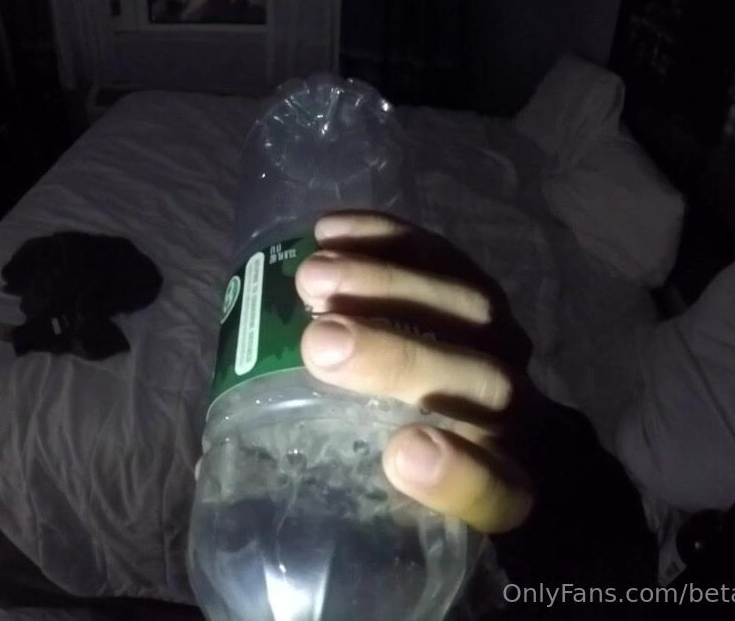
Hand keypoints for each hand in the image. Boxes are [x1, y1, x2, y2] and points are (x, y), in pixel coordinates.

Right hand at [296, 211, 533, 533]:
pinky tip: (329, 233)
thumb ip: (310, 489)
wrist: (486, 421)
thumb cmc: (413, 469)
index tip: (402, 454)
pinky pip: (444, 257)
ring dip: (390, 286)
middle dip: (403, 359)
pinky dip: (390, 240)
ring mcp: (505, 346)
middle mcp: (516, 416)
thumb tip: (217, 465)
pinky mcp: (480, 293)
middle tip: (322, 344)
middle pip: (481, 384)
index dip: (457, 475)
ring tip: (313, 278)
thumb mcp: (369, 500)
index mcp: (499, 491)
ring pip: (468, 307)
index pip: (497, 490)